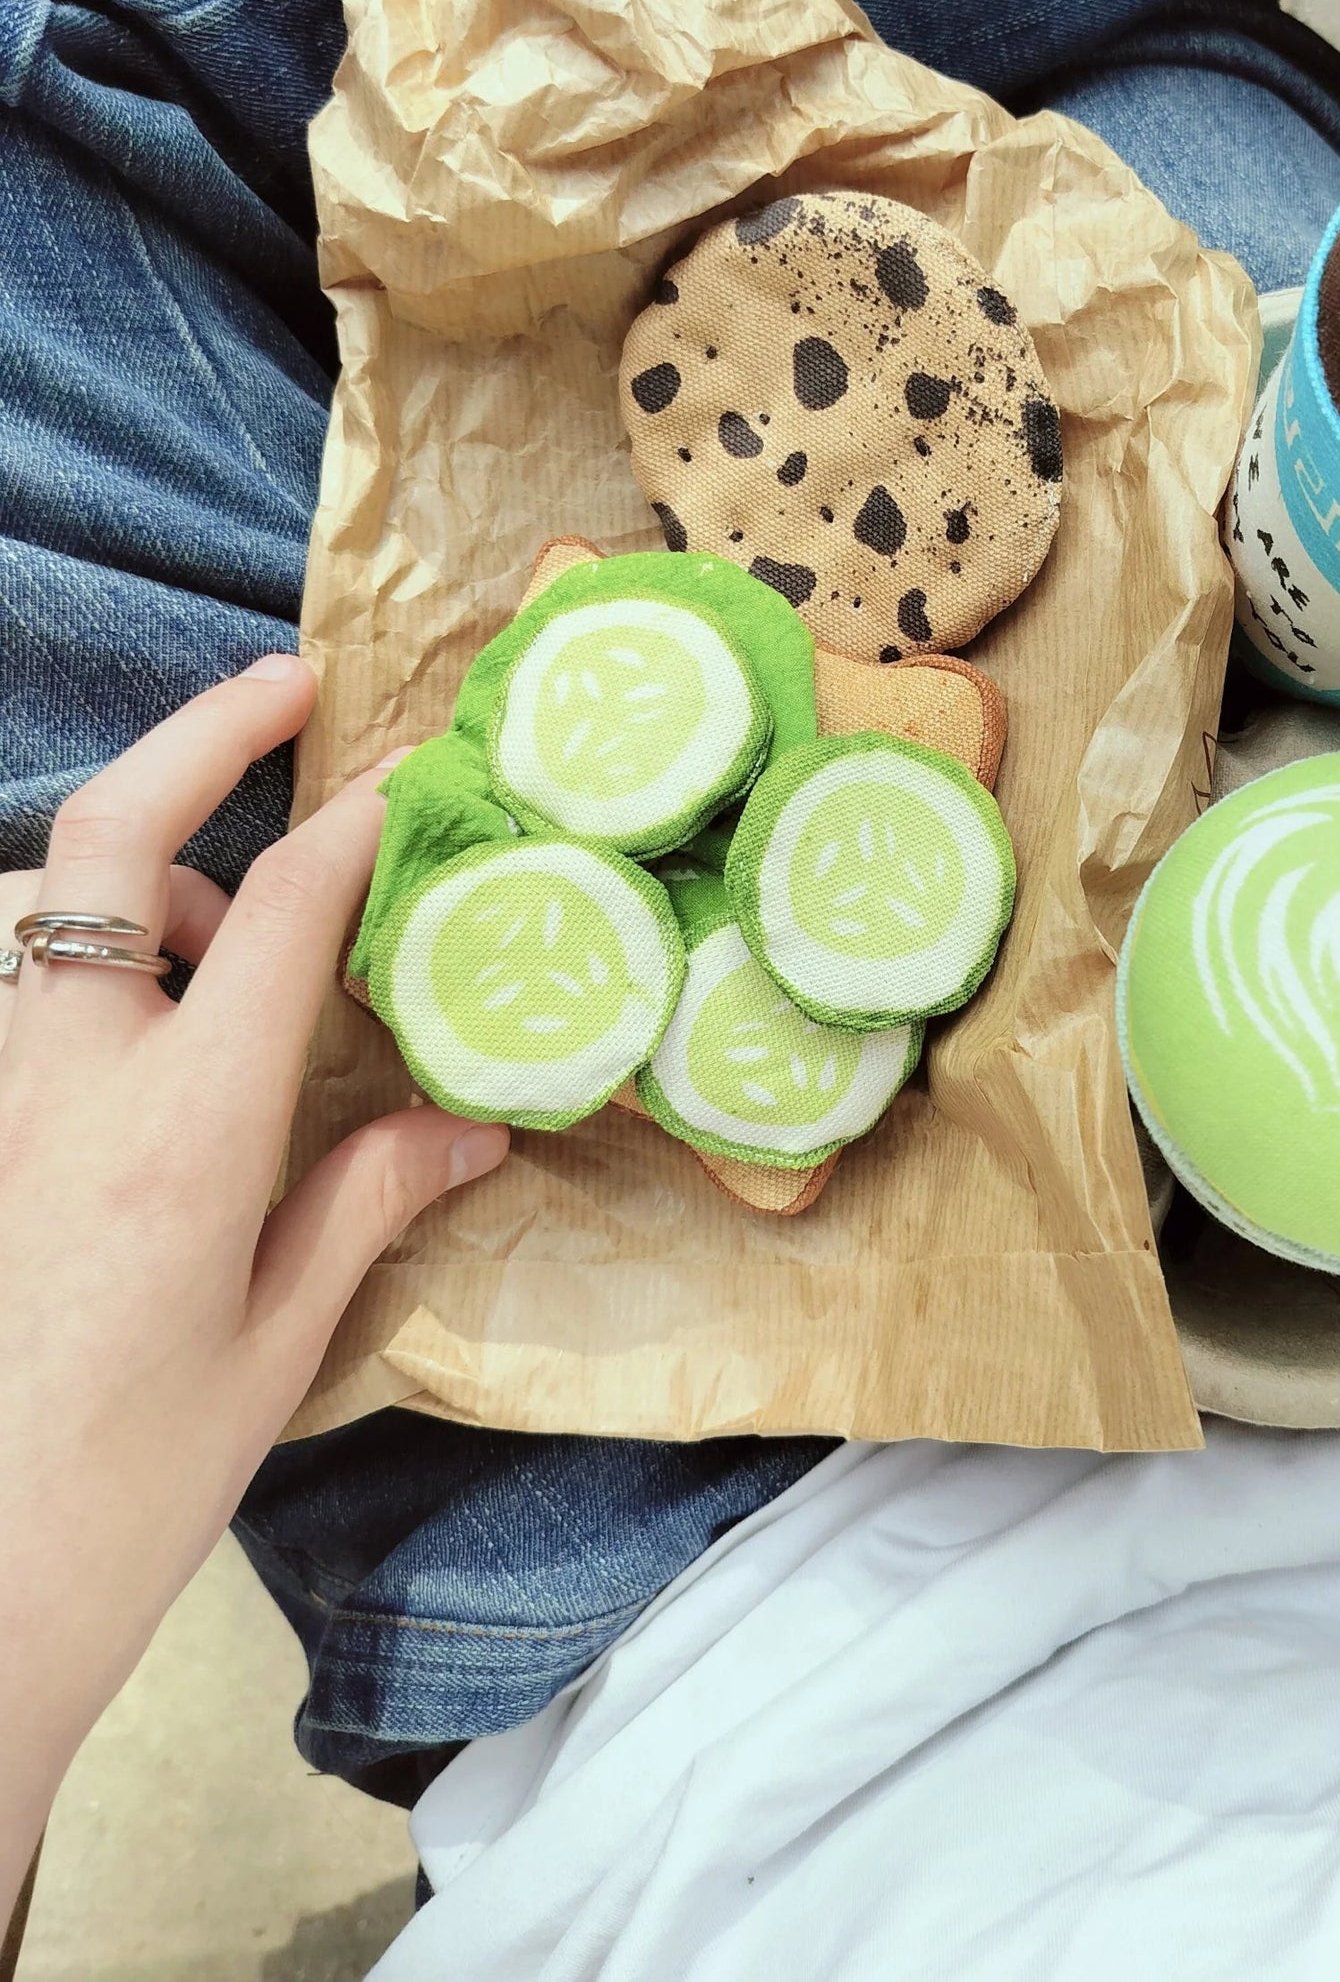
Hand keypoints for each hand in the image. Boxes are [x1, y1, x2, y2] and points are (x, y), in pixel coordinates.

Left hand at [0, 656, 508, 1905]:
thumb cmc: (139, 1475)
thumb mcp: (282, 1335)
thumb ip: (370, 1195)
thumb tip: (473, 1121)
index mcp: (183, 1126)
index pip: (275, 910)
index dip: (356, 821)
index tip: (419, 771)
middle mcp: (74, 1079)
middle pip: (108, 840)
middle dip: (203, 733)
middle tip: (295, 683)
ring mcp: (11, 1098)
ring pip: (60, 910)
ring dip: (150, 873)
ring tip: (237, 924)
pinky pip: (43, 992)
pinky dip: (112, 959)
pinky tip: (173, 1033)